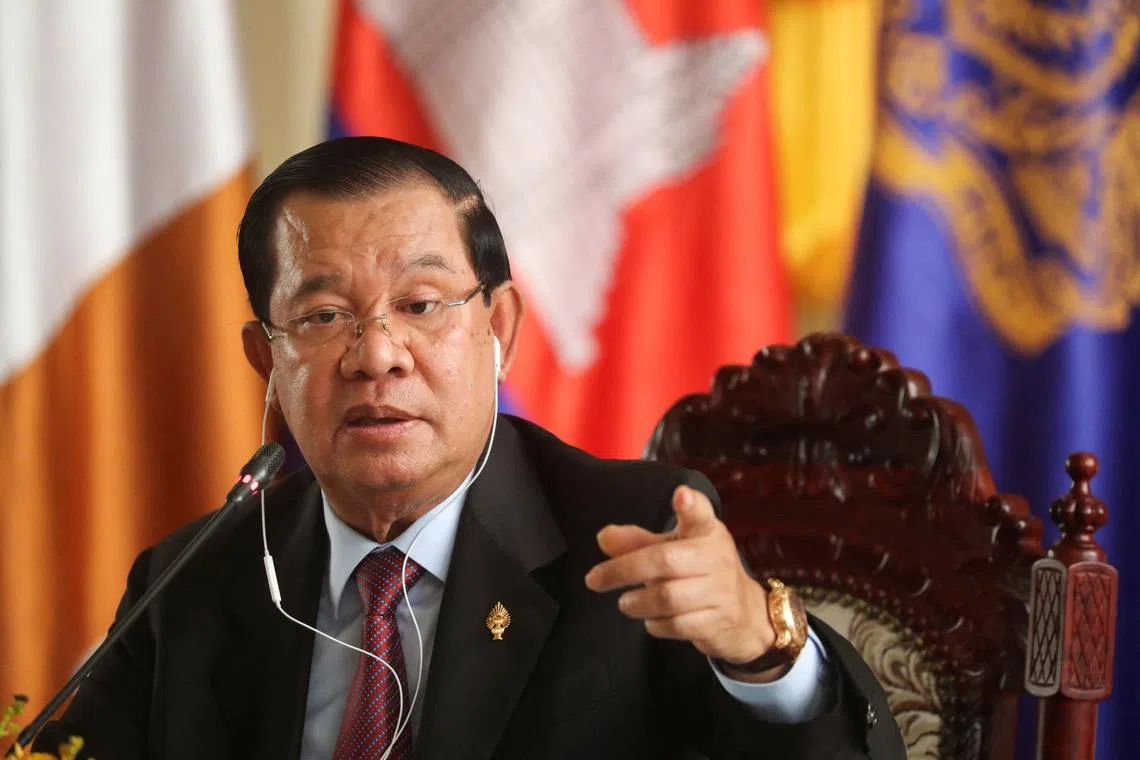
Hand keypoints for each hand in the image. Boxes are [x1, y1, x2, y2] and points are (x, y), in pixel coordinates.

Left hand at [584, 485, 784, 681]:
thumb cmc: (701, 573)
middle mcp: (716, 558)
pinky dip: (654, 625)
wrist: (745, 616)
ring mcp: (719, 592)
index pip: (701, 515)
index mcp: (707, 532)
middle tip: (594, 579)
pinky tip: (650, 619)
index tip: (681, 494)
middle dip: (623, 570)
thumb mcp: (675, 549)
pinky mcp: (716, 623)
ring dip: (637, 603)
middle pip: (665, 561)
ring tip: (626, 602)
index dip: (691, 505)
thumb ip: (638, 542)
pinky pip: (675, 625)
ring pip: (668, 597)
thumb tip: (603, 537)